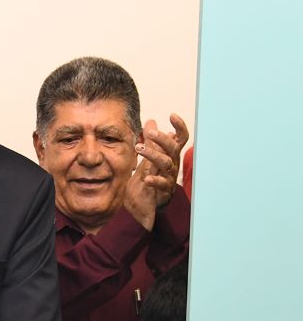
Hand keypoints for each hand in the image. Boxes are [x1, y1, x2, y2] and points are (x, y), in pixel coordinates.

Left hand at [125, 114, 189, 229]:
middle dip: (163, 139)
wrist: (145, 206)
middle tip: (150, 132)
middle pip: (173, 148)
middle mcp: (172, 165)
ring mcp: (169, 178)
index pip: (180, 139)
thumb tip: (151, 121)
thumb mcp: (147, 158)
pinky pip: (162, 184)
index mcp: (170, 155)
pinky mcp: (164, 192)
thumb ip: (150, 141)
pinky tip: (146, 178)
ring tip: (139, 148)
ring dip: (153, 154)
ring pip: (166, 163)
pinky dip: (154, 180)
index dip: (180, 127)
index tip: (172, 115)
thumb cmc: (149, 179)